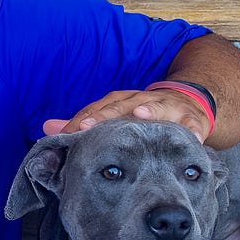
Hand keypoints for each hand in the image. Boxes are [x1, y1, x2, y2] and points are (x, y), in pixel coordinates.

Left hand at [42, 88, 213, 142]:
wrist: (186, 102)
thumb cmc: (143, 115)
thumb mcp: (115, 116)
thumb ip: (85, 123)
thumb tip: (47, 127)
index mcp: (121, 101)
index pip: (97, 109)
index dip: (82, 120)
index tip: (68, 133)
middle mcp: (141, 100)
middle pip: (120, 105)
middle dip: (104, 115)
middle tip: (87, 127)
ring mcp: (167, 106)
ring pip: (156, 106)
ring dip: (149, 109)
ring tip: (139, 115)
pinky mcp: (191, 118)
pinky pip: (192, 124)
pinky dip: (191, 130)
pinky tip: (190, 138)